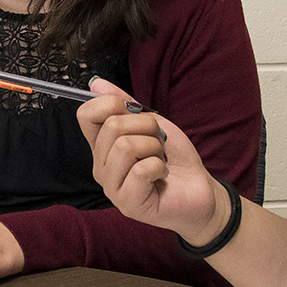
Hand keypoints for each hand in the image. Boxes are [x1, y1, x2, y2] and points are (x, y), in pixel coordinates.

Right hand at [78, 78, 228, 242]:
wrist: (200, 190)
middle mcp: (101, 167)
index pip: (86, 115)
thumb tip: (96, 83)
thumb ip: (124, 104)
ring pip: (125, 146)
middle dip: (147, 127)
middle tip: (158, 144)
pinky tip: (162, 176)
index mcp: (102, 147)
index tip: (135, 113)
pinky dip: (159, 166)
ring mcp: (112, 188)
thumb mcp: (151, 123)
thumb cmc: (174, 158)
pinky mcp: (129, 204)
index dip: (112, 103)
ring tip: (160, 160)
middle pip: (112, 127)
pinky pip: (140, 169)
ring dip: (154, 147)